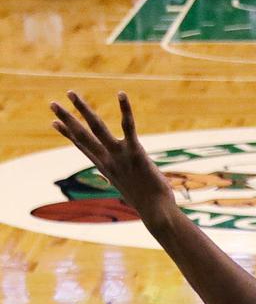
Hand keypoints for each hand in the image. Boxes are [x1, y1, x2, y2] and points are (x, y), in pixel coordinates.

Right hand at [50, 91, 173, 215]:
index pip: (82, 146)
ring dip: (82, 108)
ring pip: (96, 127)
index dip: (68, 134)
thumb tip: (112, 178)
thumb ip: (119, 179)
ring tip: (71, 92)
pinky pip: (128, 126)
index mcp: (104, 167)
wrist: (155, 211)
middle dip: (66, 118)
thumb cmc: (147, 201)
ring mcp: (119, 155)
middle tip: (51, 103)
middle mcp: (107, 160)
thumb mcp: (128, 188)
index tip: (54, 122)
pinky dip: (125, 109)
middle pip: (81, 135)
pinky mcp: (135, 152)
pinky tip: (121, 93)